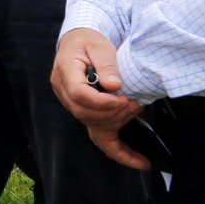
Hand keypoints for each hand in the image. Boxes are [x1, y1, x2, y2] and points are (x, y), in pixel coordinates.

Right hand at [50, 28, 147, 169]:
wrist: (79, 43)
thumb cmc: (88, 41)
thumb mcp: (98, 45)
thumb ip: (106, 63)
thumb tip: (114, 85)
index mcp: (65, 72)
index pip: (79, 95)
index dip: (102, 102)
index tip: (122, 98)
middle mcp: (64, 93)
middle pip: (85, 113)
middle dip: (113, 112)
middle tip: (134, 102)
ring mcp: (73, 106)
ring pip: (93, 124)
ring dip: (117, 120)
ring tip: (135, 107)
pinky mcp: (86, 115)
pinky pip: (99, 139)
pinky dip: (120, 153)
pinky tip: (140, 162)